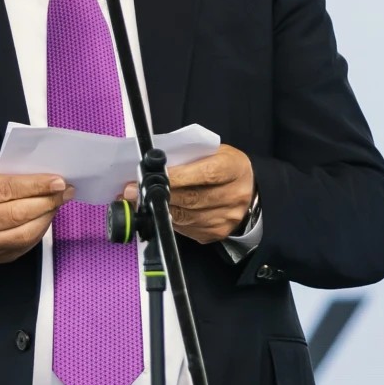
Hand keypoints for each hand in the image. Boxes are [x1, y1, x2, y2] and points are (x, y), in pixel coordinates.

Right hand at [0, 159, 72, 266]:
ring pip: (25, 231)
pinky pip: (26, 244)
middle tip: (66, 190)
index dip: (36, 185)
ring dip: (48, 216)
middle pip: (19, 212)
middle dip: (48, 200)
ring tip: (58, 202)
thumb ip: (2, 169)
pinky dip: (41, 229)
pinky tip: (46, 216)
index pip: (6, 188)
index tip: (58, 180)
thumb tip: (37, 169)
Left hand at [120, 143, 255, 245]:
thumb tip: (153, 166)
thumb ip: (187, 158)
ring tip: (140, 201)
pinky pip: (188, 229)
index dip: (178, 176)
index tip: (153, 175)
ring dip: (160, 209)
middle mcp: (235, 195)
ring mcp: (228, 217)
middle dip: (159, 194)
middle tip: (134, 190)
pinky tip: (159, 211)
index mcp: (235, 168)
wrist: (249, 188)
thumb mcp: (212, 153)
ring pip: (187, 216)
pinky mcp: (218, 232)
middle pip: (193, 198)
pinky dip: (170, 220)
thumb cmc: (224, 166)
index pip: (206, 174)